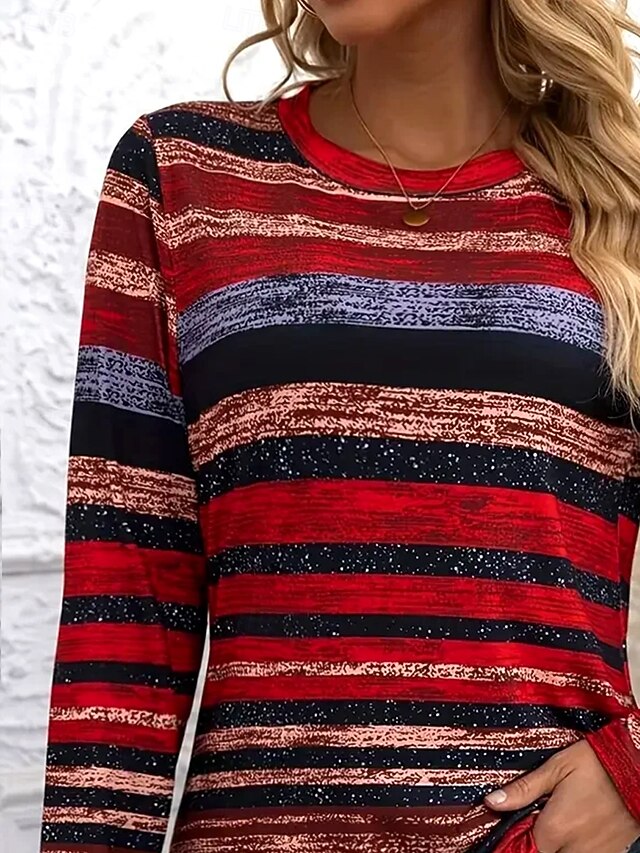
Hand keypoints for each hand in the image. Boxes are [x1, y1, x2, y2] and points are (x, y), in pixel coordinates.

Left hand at [484, 740, 639, 852]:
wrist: (639, 768)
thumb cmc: (599, 764)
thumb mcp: (558, 767)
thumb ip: (524, 788)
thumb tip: (491, 801)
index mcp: (554, 829)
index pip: (523, 848)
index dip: (518, 835)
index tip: (521, 821)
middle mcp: (574, 851)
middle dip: (541, 840)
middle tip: (546, 815)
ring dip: (559, 844)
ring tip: (566, 819)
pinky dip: (578, 845)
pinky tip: (581, 827)